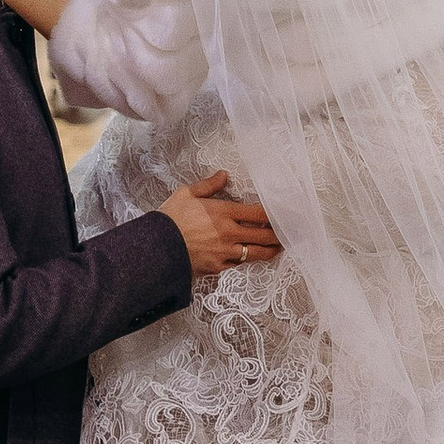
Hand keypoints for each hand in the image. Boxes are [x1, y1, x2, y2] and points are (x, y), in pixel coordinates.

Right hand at [158, 170, 282, 279]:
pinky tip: (252, 258)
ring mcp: (225, 253)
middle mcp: (229, 233)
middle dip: (279, 235)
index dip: (275, 214)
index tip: (286, 214)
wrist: (155, 249)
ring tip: (278, 248)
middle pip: (264, 236)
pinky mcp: (218, 268)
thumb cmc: (169, 219)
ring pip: (256, 254)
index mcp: (223, 212)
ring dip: (270, 251)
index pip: (258, 214)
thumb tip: (223, 175)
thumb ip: (208, 185)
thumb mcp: (186, 194)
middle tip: (289, 233)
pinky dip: (246, 261)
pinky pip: (239, 266)